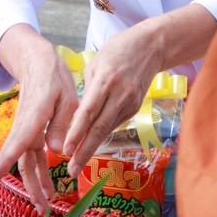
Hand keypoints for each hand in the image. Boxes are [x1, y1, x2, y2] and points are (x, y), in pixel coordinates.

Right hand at [0, 32, 78, 209]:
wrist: (37, 62)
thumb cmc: (53, 77)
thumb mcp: (66, 96)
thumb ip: (61, 124)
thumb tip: (57, 151)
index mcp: (33, 118)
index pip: (13, 148)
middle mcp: (25, 128)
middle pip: (19, 163)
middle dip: (25, 188)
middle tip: (35, 210)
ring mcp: (27, 132)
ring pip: (26, 163)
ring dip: (34, 184)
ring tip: (44, 206)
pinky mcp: (32, 133)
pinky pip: (32, 157)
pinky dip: (38, 173)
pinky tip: (47, 188)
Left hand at [63, 24, 161, 173]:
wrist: (151, 46)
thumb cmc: (117, 51)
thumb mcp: (96, 64)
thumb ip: (88, 90)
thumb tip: (77, 114)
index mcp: (105, 80)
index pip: (88, 112)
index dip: (77, 133)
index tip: (66, 150)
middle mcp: (119, 94)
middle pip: (99, 128)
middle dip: (84, 151)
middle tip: (72, 170)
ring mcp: (130, 102)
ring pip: (108, 130)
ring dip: (92, 148)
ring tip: (77, 165)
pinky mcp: (136, 107)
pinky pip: (115, 123)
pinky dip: (102, 135)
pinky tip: (90, 146)